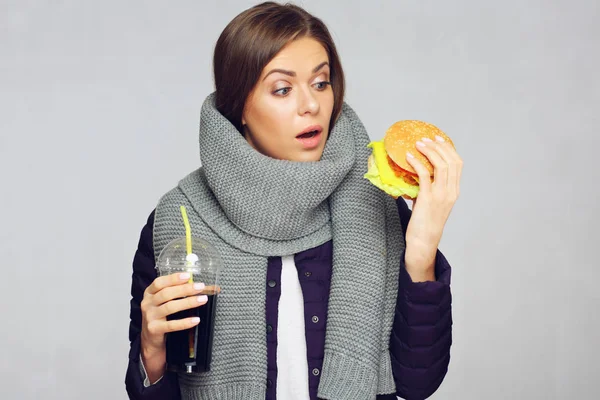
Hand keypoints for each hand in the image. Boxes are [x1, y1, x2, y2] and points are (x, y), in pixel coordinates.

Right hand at [140, 273, 207, 379]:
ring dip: (188, 302)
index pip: (159, 282)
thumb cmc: (161, 316)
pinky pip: (171, 325)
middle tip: (200, 287)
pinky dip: (185, 322)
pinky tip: (195, 320)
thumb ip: (180, 292)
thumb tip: (204, 287)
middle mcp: (148, 303)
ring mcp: (150, 316)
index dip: (173, 278)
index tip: (187, 276)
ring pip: (170, 307)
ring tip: (202, 300)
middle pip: (167, 293)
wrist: (150, 338)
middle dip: (185, 289)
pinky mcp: (154, 329)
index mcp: (149, 293)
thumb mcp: (165, 302)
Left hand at [403, 135, 462, 279]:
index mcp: (454, 191)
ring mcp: (440, 195)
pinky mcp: (427, 199)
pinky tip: (408, 157)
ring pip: (440, 165)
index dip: (449, 148)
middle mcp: (450, 192)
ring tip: (417, 144)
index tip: (438, 138)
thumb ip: (430, 187)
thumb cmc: (425, 223)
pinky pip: (424, 176)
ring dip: (429, 151)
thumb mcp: (432, 202)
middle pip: (451, 161)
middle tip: (425, 139)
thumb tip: (418, 172)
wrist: (423, 242)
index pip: (457, 164)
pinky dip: (416, 163)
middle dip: (438, 146)